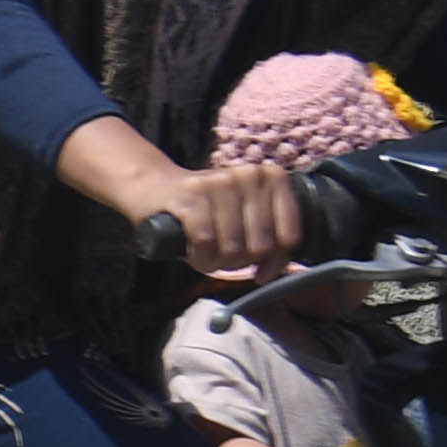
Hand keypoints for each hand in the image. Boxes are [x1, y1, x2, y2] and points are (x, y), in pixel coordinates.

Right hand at [162, 158, 305, 275]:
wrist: (156, 188)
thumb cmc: (207, 212)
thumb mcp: (245, 219)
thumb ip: (269, 241)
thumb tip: (270, 272)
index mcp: (271, 177)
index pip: (290, 236)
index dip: (275, 260)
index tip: (259, 265)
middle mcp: (249, 175)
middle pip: (261, 246)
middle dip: (240, 262)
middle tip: (224, 255)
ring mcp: (219, 182)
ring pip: (233, 247)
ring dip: (216, 261)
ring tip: (206, 252)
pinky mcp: (190, 195)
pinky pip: (205, 241)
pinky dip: (199, 256)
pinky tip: (193, 251)